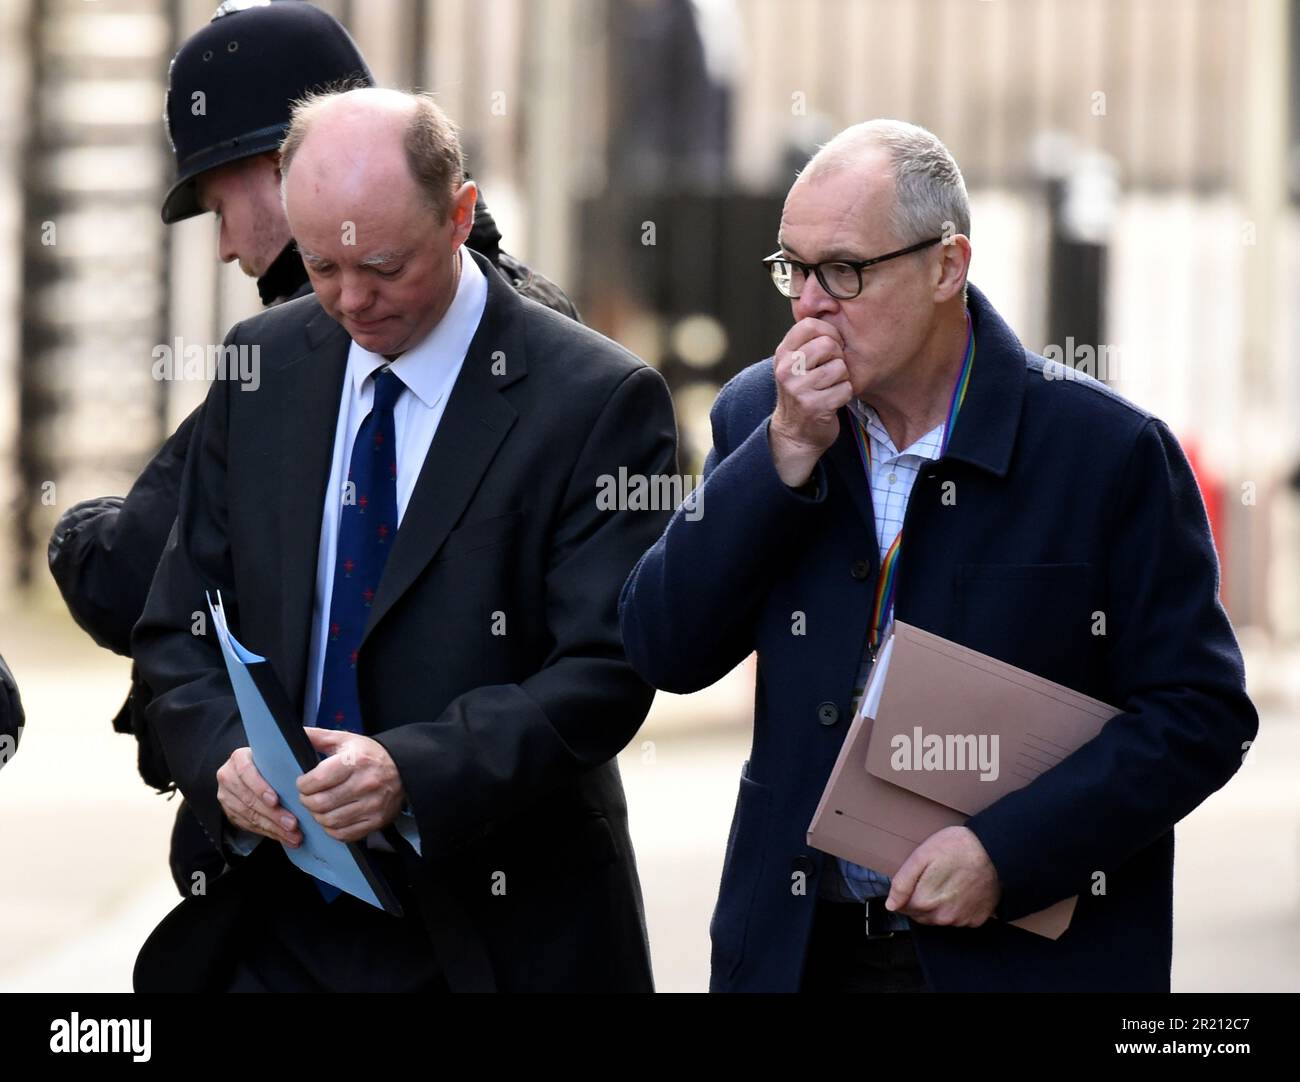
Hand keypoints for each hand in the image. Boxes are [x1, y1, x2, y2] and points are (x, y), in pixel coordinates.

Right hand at [216, 747, 301, 846]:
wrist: (251, 774)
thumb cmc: (270, 763)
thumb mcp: (275, 757)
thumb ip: (284, 760)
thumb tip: (307, 769)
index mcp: (239, 758)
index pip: (245, 771)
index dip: (260, 787)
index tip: (275, 800)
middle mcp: (228, 777)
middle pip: (249, 799)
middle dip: (273, 814)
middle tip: (292, 824)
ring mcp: (227, 796)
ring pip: (250, 815)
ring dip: (274, 828)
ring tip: (292, 835)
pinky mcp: (230, 813)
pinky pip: (250, 826)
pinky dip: (269, 833)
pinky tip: (284, 837)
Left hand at [297, 728, 405, 842]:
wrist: (404, 769)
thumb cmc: (370, 755)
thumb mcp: (346, 740)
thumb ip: (318, 737)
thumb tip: (294, 732)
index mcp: (355, 761)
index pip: (318, 780)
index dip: (303, 784)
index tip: (303, 783)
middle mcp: (365, 783)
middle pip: (321, 803)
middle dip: (307, 801)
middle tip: (308, 797)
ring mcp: (372, 805)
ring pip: (330, 821)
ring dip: (318, 816)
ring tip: (319, 807)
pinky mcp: (376, 821)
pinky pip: (344, 834)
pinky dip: (332, 829)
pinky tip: (332, 818)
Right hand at [768, 317, 853, 485]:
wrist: (794, 433)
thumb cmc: (803, 392)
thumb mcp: (796, 363)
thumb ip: (809, 341)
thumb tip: (833, 307)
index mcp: (783, 353)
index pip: (810, 325)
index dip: (829, 332)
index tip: (830, 346)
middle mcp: (786, 369)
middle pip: (828, 345)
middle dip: (837, 358)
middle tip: (830, 372)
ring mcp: (798, 389)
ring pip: (839, 368)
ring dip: (842, 379)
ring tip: (830, 388)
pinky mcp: (813, 406)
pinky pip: (845, 389)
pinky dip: (844, 396)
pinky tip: (832, 401)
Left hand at [885, 826, 1000, 926]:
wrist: (995, 851)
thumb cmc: (957, 848)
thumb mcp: (921, 856)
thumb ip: (902, 883)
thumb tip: (891, 905)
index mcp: (925, 902)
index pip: (902, 907)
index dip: (906, 891)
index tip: (917, 877)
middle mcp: (942, 917)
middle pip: (920, 915)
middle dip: (921, 899)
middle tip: (933, 877)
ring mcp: (961, 921)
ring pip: (939, 918)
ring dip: (938, 905)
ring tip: (949, 881)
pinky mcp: (977, 920)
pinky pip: (959, 919)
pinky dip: (957, 908)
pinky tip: (962, 890)